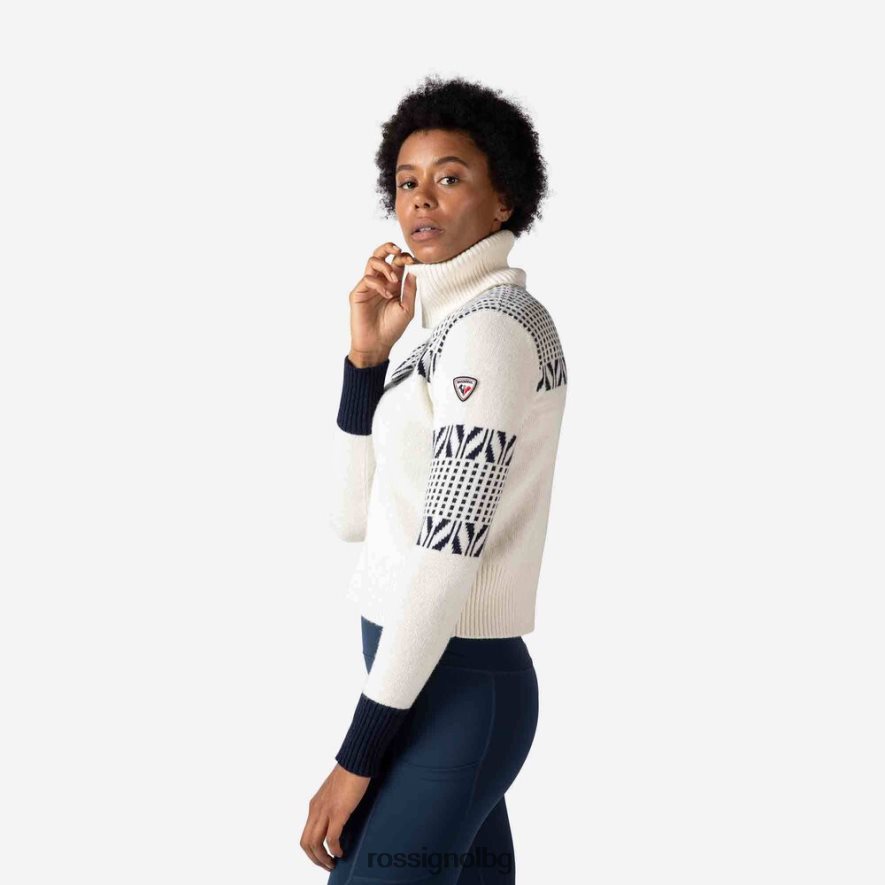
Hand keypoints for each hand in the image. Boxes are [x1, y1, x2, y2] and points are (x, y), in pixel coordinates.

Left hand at [300, 763, 370, 871]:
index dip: (312, 850)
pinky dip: (335, 849)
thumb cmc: (349, 772)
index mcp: (315, 805)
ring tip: (333, 863)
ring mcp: (326, 811)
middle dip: (315, 859)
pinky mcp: (338, 812)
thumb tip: (339, 818)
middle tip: (327, 865)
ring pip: (315, 844)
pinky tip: (341, 852)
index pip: (306, 834)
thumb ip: (332, 805)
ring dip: (323, 859)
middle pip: (306, 843)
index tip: (323, 856)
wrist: (356, 760)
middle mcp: (316, 809)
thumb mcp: (334, 792)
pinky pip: (331, 838)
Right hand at [347, 242, 416, 366]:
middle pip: (381, 255)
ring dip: (384, 265)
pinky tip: (386, 295)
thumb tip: (414, 271)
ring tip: (393, 279)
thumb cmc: (391, 329)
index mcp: (392, 284)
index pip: (397, 263)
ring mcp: (368, 286)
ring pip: (372, 261)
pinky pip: (367, 278)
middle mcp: (380, 282)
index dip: (404, 257)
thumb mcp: (407, 310)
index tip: (413, 260)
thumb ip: (410, 290)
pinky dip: (379, 283)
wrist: (377, 345)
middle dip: (389, 247)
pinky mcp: (358, 292)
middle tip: (398, 250)